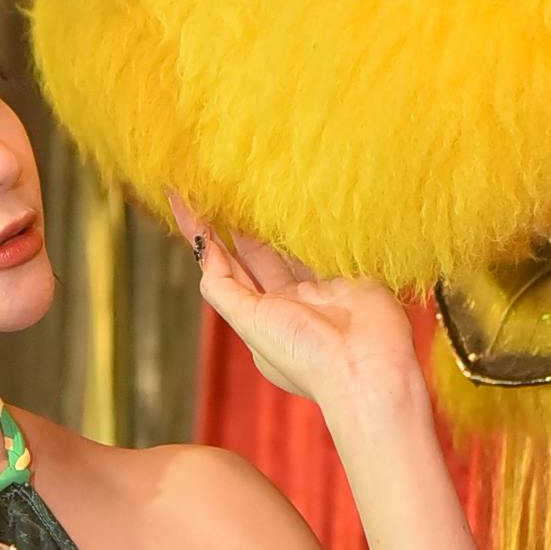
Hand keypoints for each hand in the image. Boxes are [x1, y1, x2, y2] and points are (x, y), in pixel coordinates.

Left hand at [167, 189, 420, 413]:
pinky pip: (323, 241)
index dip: (204, 238)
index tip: (183, 201)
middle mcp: (289, 303)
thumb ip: (222, 286)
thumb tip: (204, 248)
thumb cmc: (305, 354)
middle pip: (254, 254)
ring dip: (269, 217)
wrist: (367, 367)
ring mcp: (320, 288)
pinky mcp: (349, 273)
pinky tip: (293, 196)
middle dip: (234, 223)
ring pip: (288, 244)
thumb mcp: (249, 323)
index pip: (224, 270)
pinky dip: (308, 222)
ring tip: (248, 182)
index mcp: (261, 320)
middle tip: (216, 183)